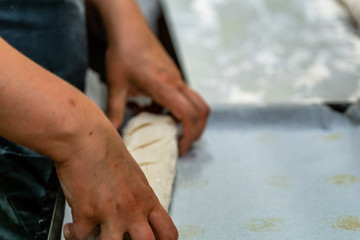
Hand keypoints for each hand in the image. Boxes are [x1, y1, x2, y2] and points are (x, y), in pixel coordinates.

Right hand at [56, 127, 177, 239]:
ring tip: (95, 236)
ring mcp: (111, 214)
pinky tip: (72, 227)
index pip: (168, 232)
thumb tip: (138, 214)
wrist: (86, 138)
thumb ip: (139, 197)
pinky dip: (73, 235)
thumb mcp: (134, 175)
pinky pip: (80, 239)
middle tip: (122, 239)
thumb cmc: (108, 150)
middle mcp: (133, 209)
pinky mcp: (86, 214)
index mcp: (147, 199)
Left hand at [105, 27, 209, 154]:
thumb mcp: (116, 85)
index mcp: (163, 86)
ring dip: (193, 120)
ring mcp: (178, 78)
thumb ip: (114, 110)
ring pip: (198, 102)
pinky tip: (161, 112)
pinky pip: (186, 96)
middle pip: (201, 110)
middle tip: (184, 145)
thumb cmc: (123, 54)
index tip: (181, 148)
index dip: (188, 134)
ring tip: (176, 131)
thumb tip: (112, 131)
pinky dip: (181, 109)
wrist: (130, 30)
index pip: (186, 113)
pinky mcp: (175, 76)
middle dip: (197, 131)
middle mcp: (176, 82)